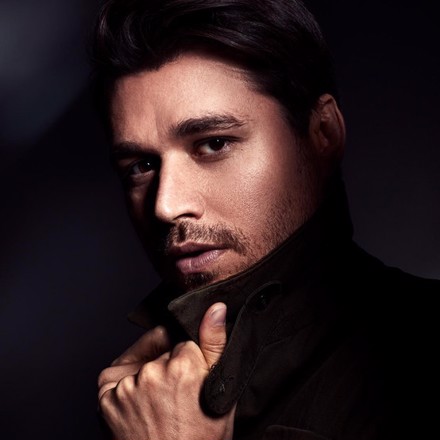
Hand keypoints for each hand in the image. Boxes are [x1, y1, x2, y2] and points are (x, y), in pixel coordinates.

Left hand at [98, 303, 234, 439]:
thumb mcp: (220, 391)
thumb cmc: (200, 437)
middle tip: (176, 399)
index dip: (190, 365)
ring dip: (148, 375)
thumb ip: (215, 343)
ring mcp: (127, 385)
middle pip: (162, 352)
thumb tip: (215, 307)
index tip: (191, 385)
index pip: (184, 344)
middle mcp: (154, 371)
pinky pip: (117, 374)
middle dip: (169, 368)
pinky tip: (140, 404)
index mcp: (186, 366)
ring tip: (159, 405)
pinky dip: (125, 384)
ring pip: (142, 364)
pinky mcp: (107, 397)